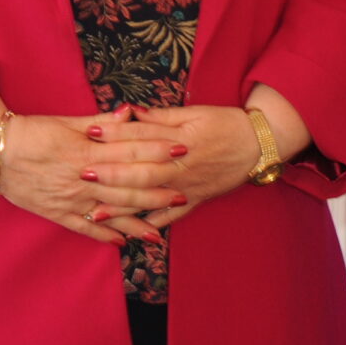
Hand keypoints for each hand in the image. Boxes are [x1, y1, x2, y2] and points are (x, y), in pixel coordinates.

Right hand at [0, 110, 169, 244]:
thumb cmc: (34, 132)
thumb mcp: (68, 123)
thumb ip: (101, 123)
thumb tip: (131, 113)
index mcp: (86, 152)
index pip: (130, 152)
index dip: (158, 152)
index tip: (182, 152)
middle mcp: (81, 179)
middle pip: (126, 187)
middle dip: (157, 192)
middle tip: (183, 195)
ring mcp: (69, 199)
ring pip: (109, 213)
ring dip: (136, 223)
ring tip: (159, 233)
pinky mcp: (56, 213)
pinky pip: (83, 229)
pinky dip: (102, 237)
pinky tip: (121, 243)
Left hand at [94, 104, 265, 231]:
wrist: (262, 144)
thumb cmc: (228, 123)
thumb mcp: (197, 113)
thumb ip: (163, 117)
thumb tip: (132, 112)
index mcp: (181, 139)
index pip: (143, 136)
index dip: (115, 134)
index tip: (89, 133)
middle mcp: (182, 166)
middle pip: (142, 171)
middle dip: (111, 174)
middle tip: (83, 175)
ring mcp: (189, 185)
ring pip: (152, 197)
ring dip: (124, 207)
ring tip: (96, 213)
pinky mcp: (197, 198)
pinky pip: (174, 214)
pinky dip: (155, 224)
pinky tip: (133, 232)